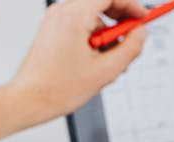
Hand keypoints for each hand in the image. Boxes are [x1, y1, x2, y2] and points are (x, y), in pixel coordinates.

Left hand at [5, 0, 148, 127]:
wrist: (30, 100)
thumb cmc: (57, 88)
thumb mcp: (106, 70)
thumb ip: (130, 48)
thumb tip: (141, 33)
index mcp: (73, 17)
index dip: (131, 5)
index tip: (143, 17)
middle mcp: (61, 13)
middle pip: (101, 2)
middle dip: (120, 20)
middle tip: (132, 38)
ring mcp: (55, 21)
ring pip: (92, 17)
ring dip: (107, 34)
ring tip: (111, 60)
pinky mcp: (52, 30)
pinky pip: (81, 25)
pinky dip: (94, 38)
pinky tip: (97, 61)